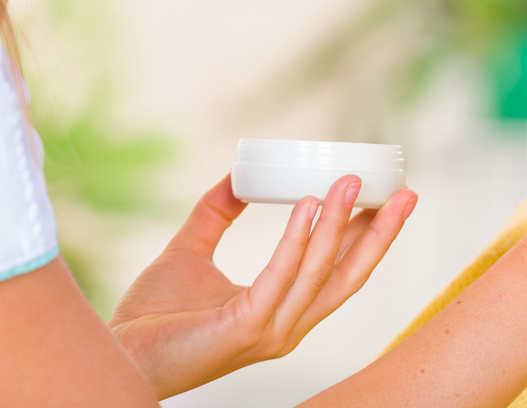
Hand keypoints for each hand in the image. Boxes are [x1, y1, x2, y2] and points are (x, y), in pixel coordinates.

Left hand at [109, 174, 416, 399]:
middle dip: (381, 234)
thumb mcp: (191, 250)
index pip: (338, 271)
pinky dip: (297, 240)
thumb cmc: (152, 316)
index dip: (367, 236)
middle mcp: (288, 325)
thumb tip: (237, 175)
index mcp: (282, 310)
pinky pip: (280, 278)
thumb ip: (215, 213)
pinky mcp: (247, 329)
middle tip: (407, 192)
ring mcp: (271, 330)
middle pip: (349, 276)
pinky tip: (308, 205)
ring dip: (341, 224)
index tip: (388, 197)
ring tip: (352, 181)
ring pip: (320, 273)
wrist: (119, 351)